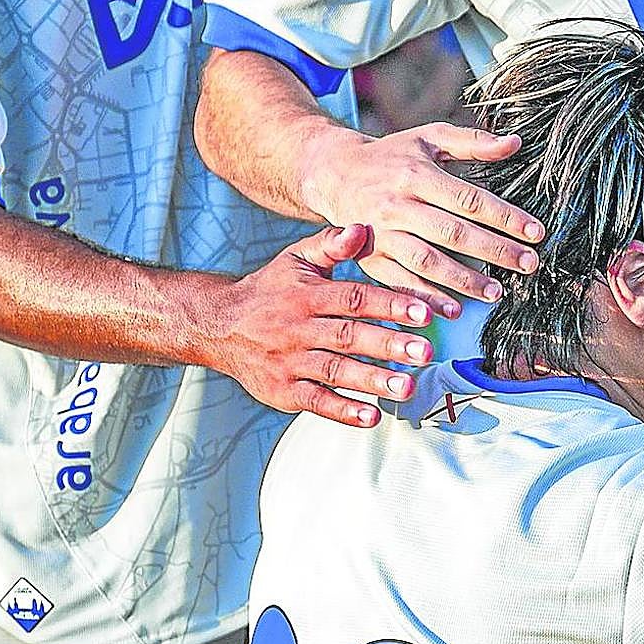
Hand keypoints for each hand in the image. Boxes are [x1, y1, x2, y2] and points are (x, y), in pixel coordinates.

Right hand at [203, 223, 434, 426]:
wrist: (218, 324)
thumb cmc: (270, 289)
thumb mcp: (297, 258)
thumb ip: (332, 244)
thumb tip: (362, 227)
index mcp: (308, 295)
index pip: (354, 299)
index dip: (390, 305)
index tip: (424, 312)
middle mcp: (299, 328)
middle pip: (349, 336)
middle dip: (390, 345)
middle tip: (425, 352)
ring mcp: (290, 362)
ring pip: (336, 371)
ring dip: (373, 380)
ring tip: (407, 386)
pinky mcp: (282, 391)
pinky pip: (315, 402)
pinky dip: (343, 411)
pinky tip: (371, 416)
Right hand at [305, 122, 543, 315]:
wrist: (334, 173)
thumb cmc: (393, 154)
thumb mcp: (429, 137)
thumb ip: (472, 142)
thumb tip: (516, 143)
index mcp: (417, 174)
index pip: (468, 198)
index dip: (504, 216)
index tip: (536, 232)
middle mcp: (398, 205)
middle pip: (453, 232)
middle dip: (494, 250)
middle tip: (529, 264)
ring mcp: (382, 234)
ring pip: (427, 262)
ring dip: (464, 280)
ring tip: (497, 292)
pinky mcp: (370, 258)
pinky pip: (400, 282)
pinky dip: (426, 298)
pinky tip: (454, 311)